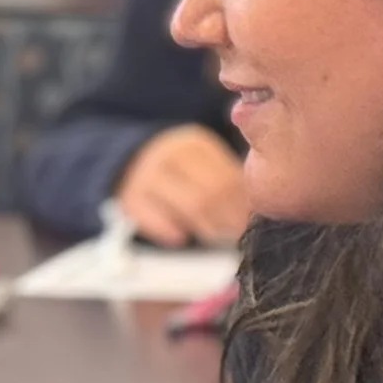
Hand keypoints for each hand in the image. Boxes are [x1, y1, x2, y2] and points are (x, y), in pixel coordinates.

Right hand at [115, 127, 249, 247]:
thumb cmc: (177, 170)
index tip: (253, 223)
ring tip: (216, 237)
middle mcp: (170, 155)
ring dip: (207, 228)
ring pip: (190, 208)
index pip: (229, 179)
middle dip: (228, 221)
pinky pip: (156, 220)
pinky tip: (182, 237)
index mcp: (195, 145)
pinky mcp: (130, 198)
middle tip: (237, 235)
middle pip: (211, 194)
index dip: (243, 206)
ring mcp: (148, 176)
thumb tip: (256, 211)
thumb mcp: (200, 164)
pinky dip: (171, 232)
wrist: (126, 163)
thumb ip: (226, 182)